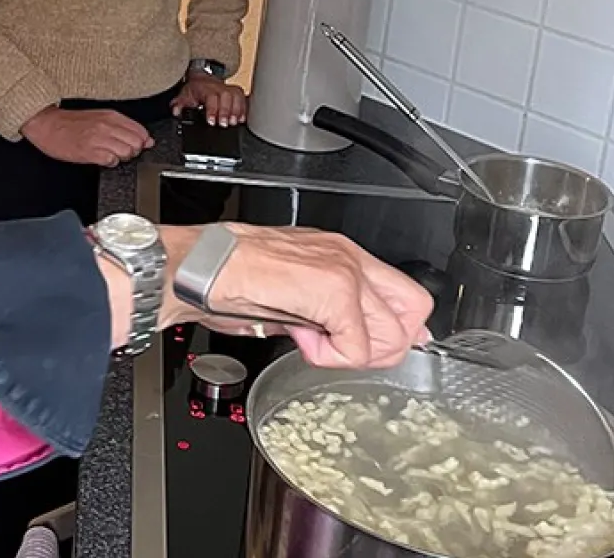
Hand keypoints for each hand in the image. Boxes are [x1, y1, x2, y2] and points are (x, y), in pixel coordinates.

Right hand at [22, 107, 152, 167]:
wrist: (47, 124)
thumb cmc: (70, 123)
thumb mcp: (100, 118)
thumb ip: (124, 127)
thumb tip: (147, 139)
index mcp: (111, 116)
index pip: (141, 131)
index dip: (140, 142)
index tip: (132, 144)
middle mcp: (106, 126)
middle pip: (137, 144)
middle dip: (132, 151)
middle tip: (119, 150)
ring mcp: (98, 139)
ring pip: (126, 153)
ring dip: (121, 158)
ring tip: (108, 154)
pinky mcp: (89, 152)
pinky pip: (111, 161)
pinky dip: (109, 163)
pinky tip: (101, 158)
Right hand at [158, 223, 432, 368]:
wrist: (201, 267)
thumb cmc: (231, 277)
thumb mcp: (293, 292)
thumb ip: (330, 314)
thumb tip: (358, 344)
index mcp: (343, 255)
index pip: (408, 296)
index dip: (399, 332)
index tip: (376, 349)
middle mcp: (350, 258)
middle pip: (412, 316)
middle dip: (381, 348)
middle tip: (339, 350)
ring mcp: (346, 272)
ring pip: (391, 336)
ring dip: (353, 353)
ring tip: (313, 340)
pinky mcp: (334, 291)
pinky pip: (356, 348)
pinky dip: (328, 357)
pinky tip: (300, 338)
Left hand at [172, 74, 247, 127]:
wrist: (202, 79)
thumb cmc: (195, 89)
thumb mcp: (184, 95)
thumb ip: (179, 104)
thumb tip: (176, 111)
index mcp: (205, 88)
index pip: (211, 97)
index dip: (212, 110)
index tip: (212, 122)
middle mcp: (218, 87)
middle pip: (226, 96)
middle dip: (227, 111)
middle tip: (225, 124)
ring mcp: (228, 88)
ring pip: (236, 96)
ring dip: (237, 111)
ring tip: (234, 123)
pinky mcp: (236, 92)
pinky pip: (243, 98)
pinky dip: (244, 109)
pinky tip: (242, 118)